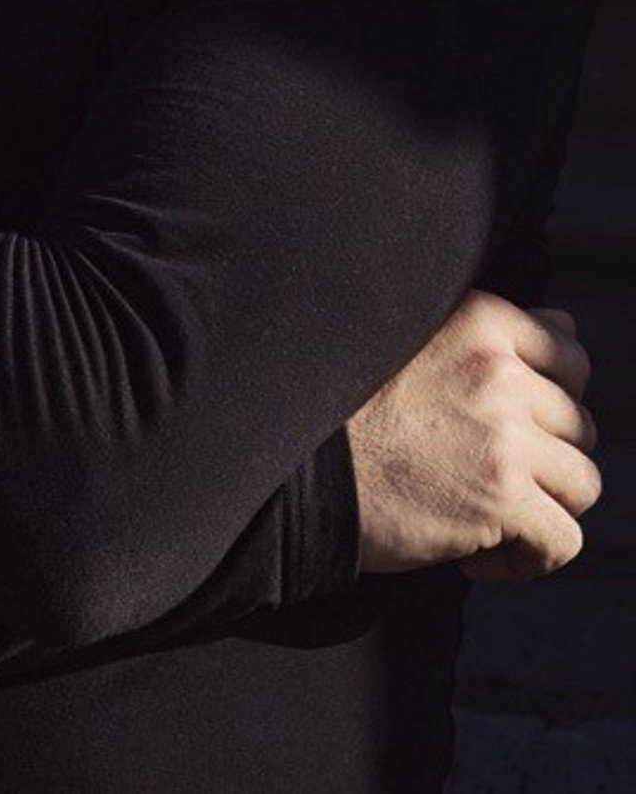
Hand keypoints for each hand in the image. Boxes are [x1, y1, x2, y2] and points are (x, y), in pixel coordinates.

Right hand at [347, 288, 600, 582]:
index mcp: (480, 321)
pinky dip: (529, 559)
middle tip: (486, 480)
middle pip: (580, 426)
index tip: (514, 428)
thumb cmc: (348, 412)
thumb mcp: (418, 341)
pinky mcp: (500, 498)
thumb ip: (488, 336)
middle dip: (543, 461)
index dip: (552, 399)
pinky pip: (564, 541)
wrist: (298, 469)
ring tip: (486, 519)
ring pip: (583, 484)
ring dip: (542, 510)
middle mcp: (500, 370)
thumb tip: (566, 328)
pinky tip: (477, 557)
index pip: (571, 354)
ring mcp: (504, 435)